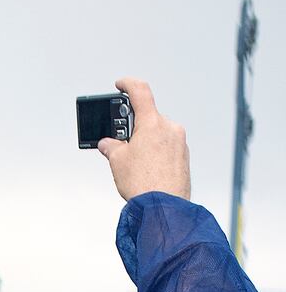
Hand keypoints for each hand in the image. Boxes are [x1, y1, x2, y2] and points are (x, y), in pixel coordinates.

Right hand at [98, 78, 189, 201]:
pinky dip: (156, 151)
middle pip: (148, 117)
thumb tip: (108, 144)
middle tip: (121, 141)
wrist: (163, 207)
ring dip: (145, 141)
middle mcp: (169, 128)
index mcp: (152, 123)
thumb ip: (111, 146)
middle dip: (133, 127)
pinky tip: (147, 168)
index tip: (121, 84)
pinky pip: (167, 146)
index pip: (140, 92)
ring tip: (134, 162)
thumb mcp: (118, 162)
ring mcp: (179, 142)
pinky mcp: (183, 156)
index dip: (128, 84)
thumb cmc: (144, 184)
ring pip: (158, 133)